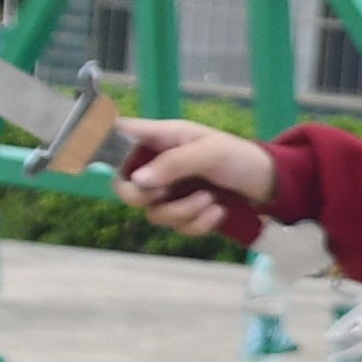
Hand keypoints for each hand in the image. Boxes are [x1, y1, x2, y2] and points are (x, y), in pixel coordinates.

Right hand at [111, 118, 276, 239]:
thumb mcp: (210, 152)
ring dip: (182, 212)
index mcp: (160, 138)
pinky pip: (176, 227)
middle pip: (125, 187)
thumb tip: (138, 181)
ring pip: (152, 213)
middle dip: (146, 198)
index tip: (91, 158)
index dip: (98, 143)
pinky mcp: (185, 212)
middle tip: (167, 193)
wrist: (270, 184)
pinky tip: (217, 212)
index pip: (118, 135)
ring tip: (210, 200)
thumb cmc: (240, 156)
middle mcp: (159, 165)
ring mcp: (170, 191)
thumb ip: (174, 163)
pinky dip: (197, 224)